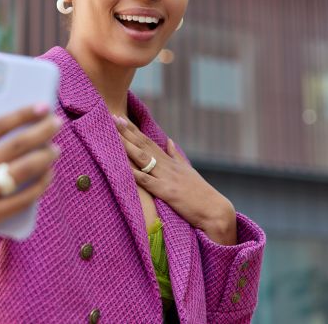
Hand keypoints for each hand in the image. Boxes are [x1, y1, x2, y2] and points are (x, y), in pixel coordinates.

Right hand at [0, 91, 61, 303]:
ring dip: (44, 158)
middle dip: (41, 132)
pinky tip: (48, 176)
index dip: (22, 113)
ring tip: (55, 149)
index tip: (42, 105)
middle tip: (57, 123)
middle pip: (13, 147)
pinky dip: (39, 186)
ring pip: (21, 172)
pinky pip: (21, 200)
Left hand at [113, 116, 236, 244]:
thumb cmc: (200, 193)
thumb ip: (175, 155)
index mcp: (170, 161)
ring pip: (143, 159)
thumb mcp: (187, 170)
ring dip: (128, 146)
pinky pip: (148, 182)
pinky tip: (124, 168)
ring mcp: (167, 177)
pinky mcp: (167, 192)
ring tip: (114, 135)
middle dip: (127, 132)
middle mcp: (167, 166)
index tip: (120, 118)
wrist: (215, 209)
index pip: (148, 142)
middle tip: (112, 117)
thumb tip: (168, 140)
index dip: (133, 130)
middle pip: (143, 145)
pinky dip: (136, 175)